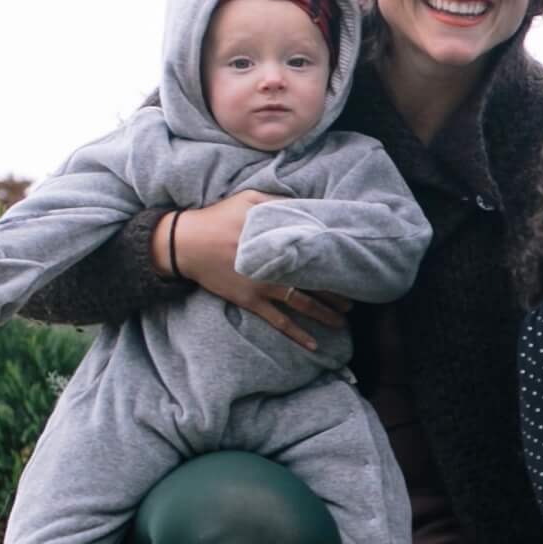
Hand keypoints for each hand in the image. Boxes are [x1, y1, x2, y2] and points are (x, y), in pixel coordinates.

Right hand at [152, 192, 347, 352]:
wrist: (185, 244)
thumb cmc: (218, 217)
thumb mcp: (249, 199)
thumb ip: (280, 204)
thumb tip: (310, 207)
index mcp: (278, 237)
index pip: (315, 249)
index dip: (335, 259)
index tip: (353, 265)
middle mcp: (275, 264)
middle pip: (315, 280)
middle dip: (338, 291)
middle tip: (357, 299)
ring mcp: (263, 285)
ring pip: (303, 302)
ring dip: (325, 313)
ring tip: (343, 320)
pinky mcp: (251, 300)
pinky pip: (278, 321)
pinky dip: (297, 333)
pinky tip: (313, 344)